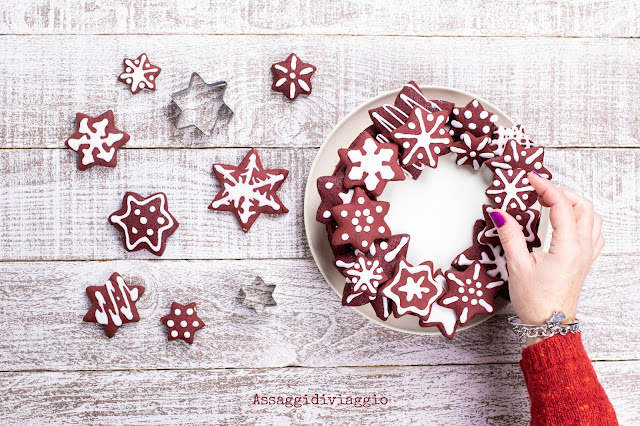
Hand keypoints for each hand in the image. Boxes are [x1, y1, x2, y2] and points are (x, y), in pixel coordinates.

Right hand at [488, 172, 603, 345]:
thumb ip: (510, 235)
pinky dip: (582, 219)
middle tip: (539, 190)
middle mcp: (582, 248)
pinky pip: (594, 232)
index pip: (561, 206)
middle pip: (582, 206)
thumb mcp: (517, 265)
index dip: (546, 188)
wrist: (549, 325)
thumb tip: (499, 213)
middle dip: (561, 192)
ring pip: (592, 217)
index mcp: (568, 247)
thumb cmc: (536, 300)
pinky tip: (567, 222)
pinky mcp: (585, 261)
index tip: (532, 179)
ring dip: (573, 204)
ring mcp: (587, 255)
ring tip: (552, 202)